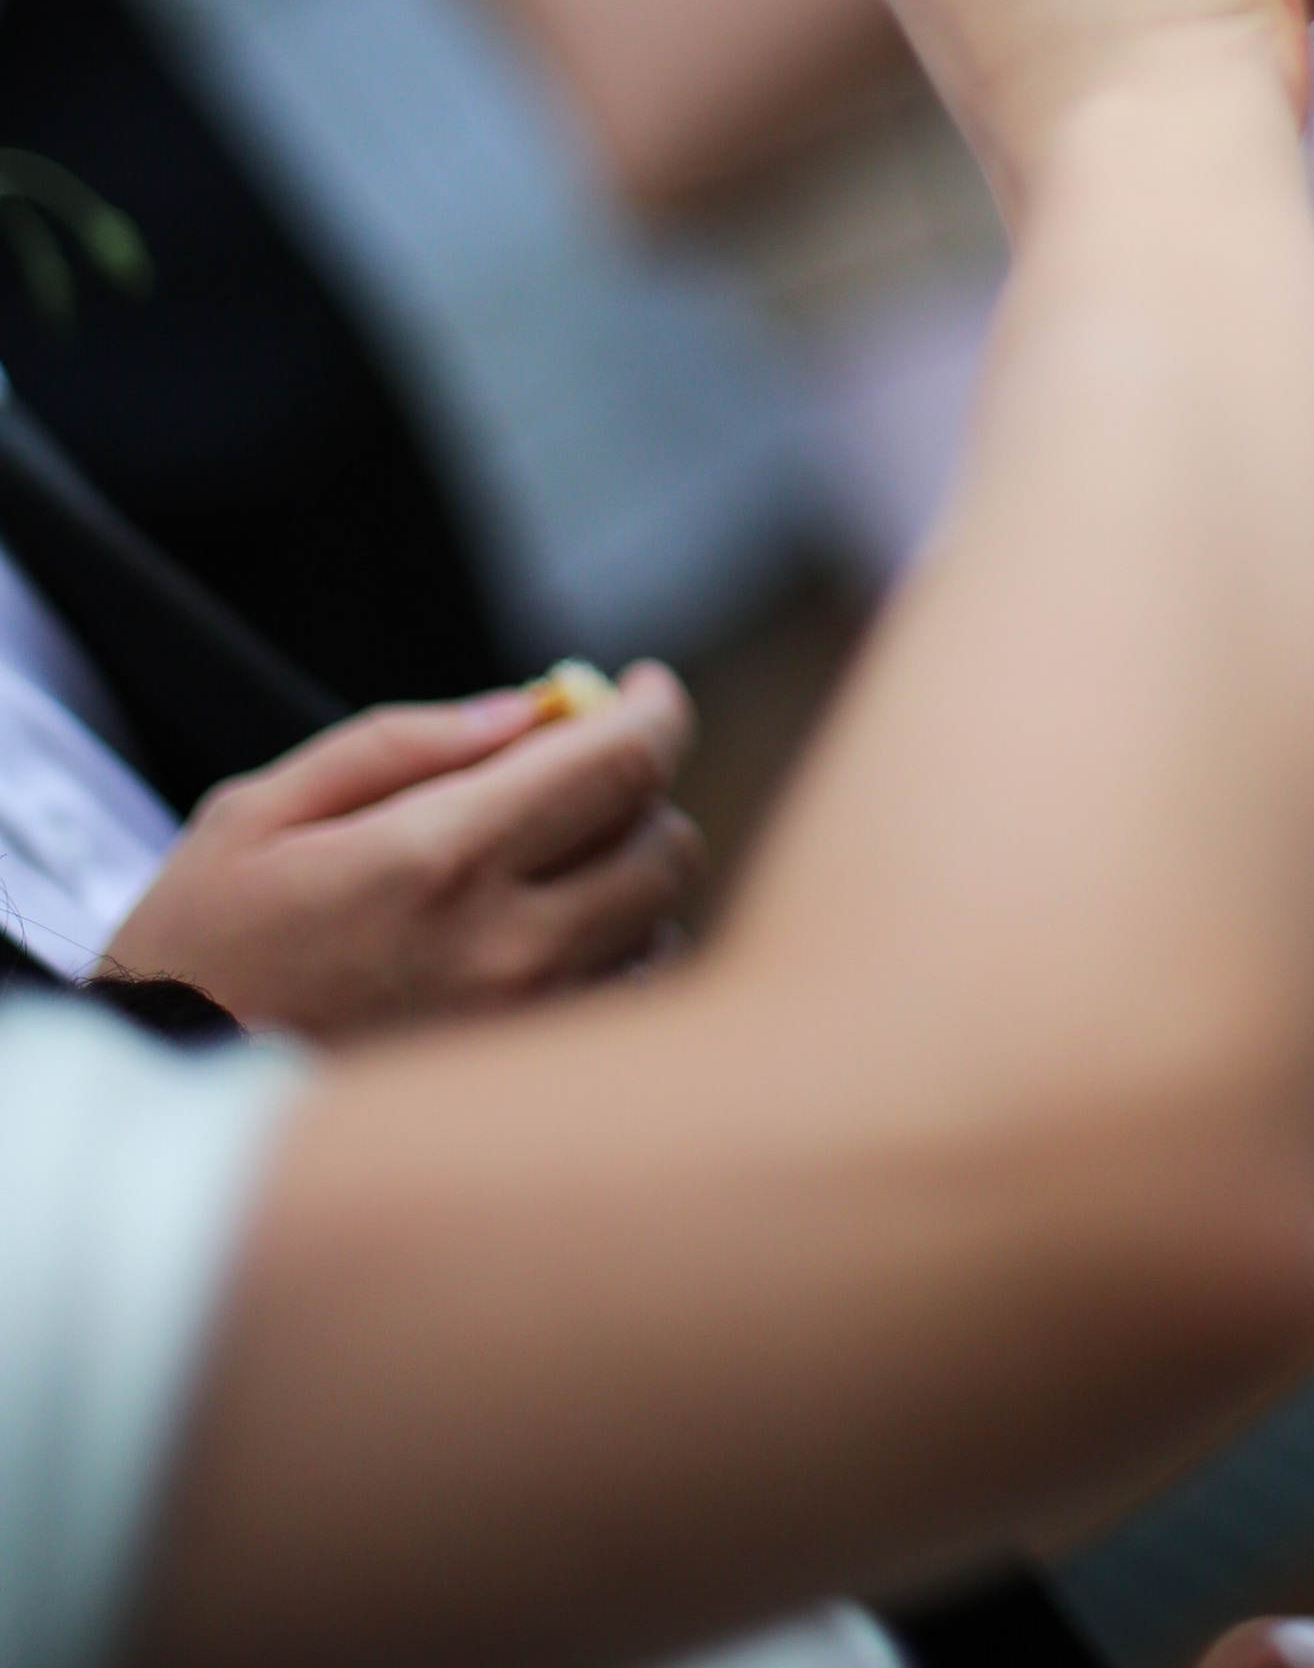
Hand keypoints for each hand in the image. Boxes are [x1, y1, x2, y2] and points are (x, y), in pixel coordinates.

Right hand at [105, 665, 703, 1038]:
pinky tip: (546, 943)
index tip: (643, 690)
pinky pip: (627, 1003)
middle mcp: (503, 948)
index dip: (655, 709)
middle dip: (637, 792)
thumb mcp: (262, 811)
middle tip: (575, 779)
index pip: (623, 762)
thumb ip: (403, 742)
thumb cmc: (196, 949)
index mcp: (438, 857)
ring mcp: (523, 1032)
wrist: (157, 1112)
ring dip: (627, 880)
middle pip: (666, 844)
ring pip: (660, 927)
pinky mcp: (523, 1094)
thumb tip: (529, 709)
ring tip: (545, 869)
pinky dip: (614, 959)